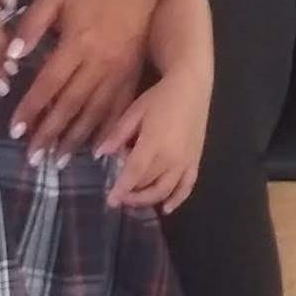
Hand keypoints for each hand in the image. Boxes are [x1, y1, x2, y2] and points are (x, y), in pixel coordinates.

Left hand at [6, 0, 151, 156]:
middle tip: (32, 158)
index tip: (15, 131)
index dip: (31, 108)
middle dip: (49, 133)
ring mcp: (118, 73)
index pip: (49, 84)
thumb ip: (31, 23)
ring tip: (57, 161)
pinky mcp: (132, 76)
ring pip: (94, 113)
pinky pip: (118, 110)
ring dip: (74, 139)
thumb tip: (12, 56)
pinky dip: (106, 131)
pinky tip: (95, 150)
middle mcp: (98, 64)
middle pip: (70, 105)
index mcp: (77, 43)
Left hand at [97, 68, 209, 213]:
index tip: (110, 201)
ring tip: (135, 201)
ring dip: (149, 200)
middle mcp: (170, 157)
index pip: (134, 173)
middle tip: (119, 197)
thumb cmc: (160, 97)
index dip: (121, 189)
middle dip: (131, 194)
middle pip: (147, 184)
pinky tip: (166, 208)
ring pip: (165, 190)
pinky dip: (177, 199)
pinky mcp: (195, 161)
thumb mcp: (134, 111)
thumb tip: (100, 154)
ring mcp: (185, 161)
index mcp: (152, 143)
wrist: (192, 87)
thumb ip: (117, 135)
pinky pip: (187, 186)